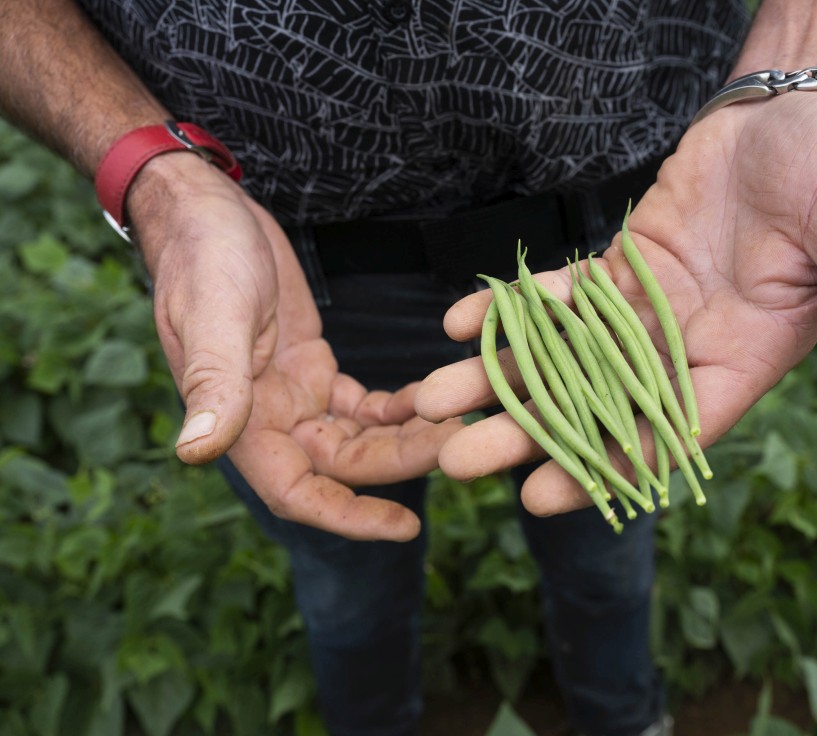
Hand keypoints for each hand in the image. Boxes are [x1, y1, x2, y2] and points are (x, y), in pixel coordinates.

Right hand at [130, 154, 461, 540]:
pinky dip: (396, 407)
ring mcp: (291, 395)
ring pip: (358, 438)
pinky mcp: (311, 365)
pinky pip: (360, 405)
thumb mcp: (212, 314)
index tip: (407, 527)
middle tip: (461, 442)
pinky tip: (431, 397)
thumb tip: (195, 453)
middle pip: (343, 466)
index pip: (296, 492)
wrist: (206, 209)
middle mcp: (266, 420)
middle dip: (402, 462)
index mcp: (238, 422)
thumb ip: (212, 384)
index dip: (349, 516)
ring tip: (460, 420)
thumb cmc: (202, 255)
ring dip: (406, 436)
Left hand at [415, 93, 816, 515]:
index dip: (609, 464)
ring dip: (502, 378)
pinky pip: (561, 297)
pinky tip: (460, 326)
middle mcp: (692, 346)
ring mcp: (652, 310)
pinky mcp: (625, 268)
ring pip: (567, 357)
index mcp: (747, 357)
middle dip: (529, 433)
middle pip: (600, 404)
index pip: (672, 429)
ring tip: (430, 400)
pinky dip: (514, 310)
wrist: (795, 109)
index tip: (541, 497)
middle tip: (454, 461)